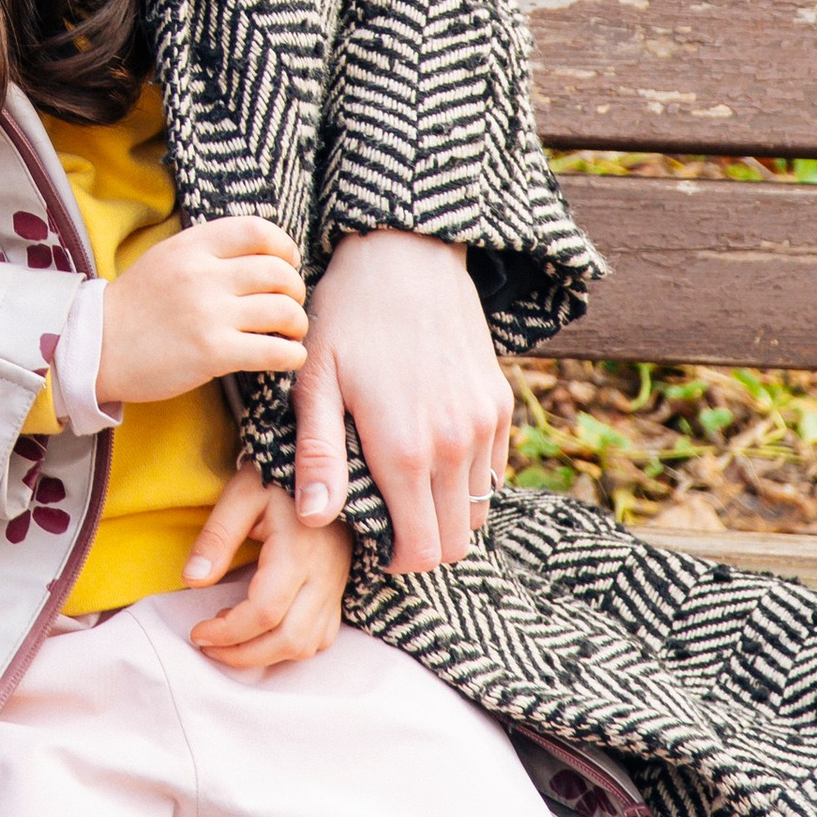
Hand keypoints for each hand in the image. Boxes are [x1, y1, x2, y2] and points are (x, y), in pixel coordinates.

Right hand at [97, 215, 306, 408]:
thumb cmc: (137, 306)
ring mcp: (208, 314)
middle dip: (295, 290)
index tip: (286, 264)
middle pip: (279, 272)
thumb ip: (210, 251)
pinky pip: (274, 352)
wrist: (96, 347)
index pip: (258, 231)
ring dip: (297, 324)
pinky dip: (291, 356)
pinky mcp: (212, 353)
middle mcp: (203, 274)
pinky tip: (287, 358)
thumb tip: (265, 254)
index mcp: (192, 246)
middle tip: (289, 306)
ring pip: (283, 311)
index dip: (284, 248)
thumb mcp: (167, 258)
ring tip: (290, 333)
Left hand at [183, 466, 348, 671]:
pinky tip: (264, 635)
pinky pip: (323, 637)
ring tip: (230, 641)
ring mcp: (335, 586)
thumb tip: (193, 580)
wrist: (324, 466)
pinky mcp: (338, 590)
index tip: (198, 632)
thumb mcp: (241, 494)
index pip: (265, 611)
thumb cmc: (277, 478)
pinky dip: (292, 647)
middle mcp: (324, 575)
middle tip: (208, 645)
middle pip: (288, 639)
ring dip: (266, 656)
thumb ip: (216, 537)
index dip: (228, 632)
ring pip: (307, 645)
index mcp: (298, 551)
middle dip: (243, 654)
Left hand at [293, 228, 508, 573]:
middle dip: (423, 545)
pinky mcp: (500, 404)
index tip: (373, 543)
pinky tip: (431, 454)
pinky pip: (495, 471)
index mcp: (405, 449)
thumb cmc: (347, 317)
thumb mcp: (315, 381)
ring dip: (447, 512)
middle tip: (387, 521)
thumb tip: (315, 519)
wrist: (406, 256)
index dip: (396, 560)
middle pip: (455, 541)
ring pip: (479, 510)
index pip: (419, 549)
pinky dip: (468, 479)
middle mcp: (455, 445)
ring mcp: (484, 425)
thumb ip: (319, 455)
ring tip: (406, 487)